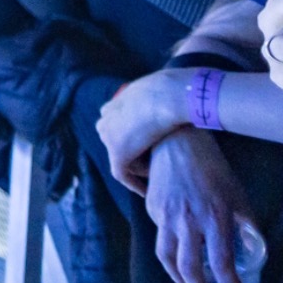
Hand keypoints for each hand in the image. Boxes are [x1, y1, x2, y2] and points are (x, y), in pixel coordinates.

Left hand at [98, 70, 192, 192]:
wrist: (170, 95)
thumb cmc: (173, 91)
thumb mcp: (162, 90)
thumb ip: (159, 100)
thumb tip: (176, 104)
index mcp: (113, 104)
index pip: (118, 125)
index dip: (134, 137)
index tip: (148, 148)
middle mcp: (105, 120)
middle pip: (118, 142)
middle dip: (134, 153)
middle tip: (155, 165)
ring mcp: (109, 137)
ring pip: (123, 158)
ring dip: (140, 166)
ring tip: (162, 171)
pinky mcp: (117, 153)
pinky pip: (122, 174)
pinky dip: (135, 184)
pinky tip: (149, 192)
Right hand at [144, 129, 252, 282]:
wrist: (177, 140)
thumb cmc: (213, 166)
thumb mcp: (237, 194)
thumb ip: (244, 222)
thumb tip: (248, 245)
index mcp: (214, 217)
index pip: (221, 262)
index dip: (229, 281)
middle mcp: (187, 220)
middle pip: (188, 267)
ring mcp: (165, 214)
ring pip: (166, 256)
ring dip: (177, 277)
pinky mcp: (152, 207)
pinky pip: (160, 233)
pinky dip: (170, 246)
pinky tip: (180, 246)